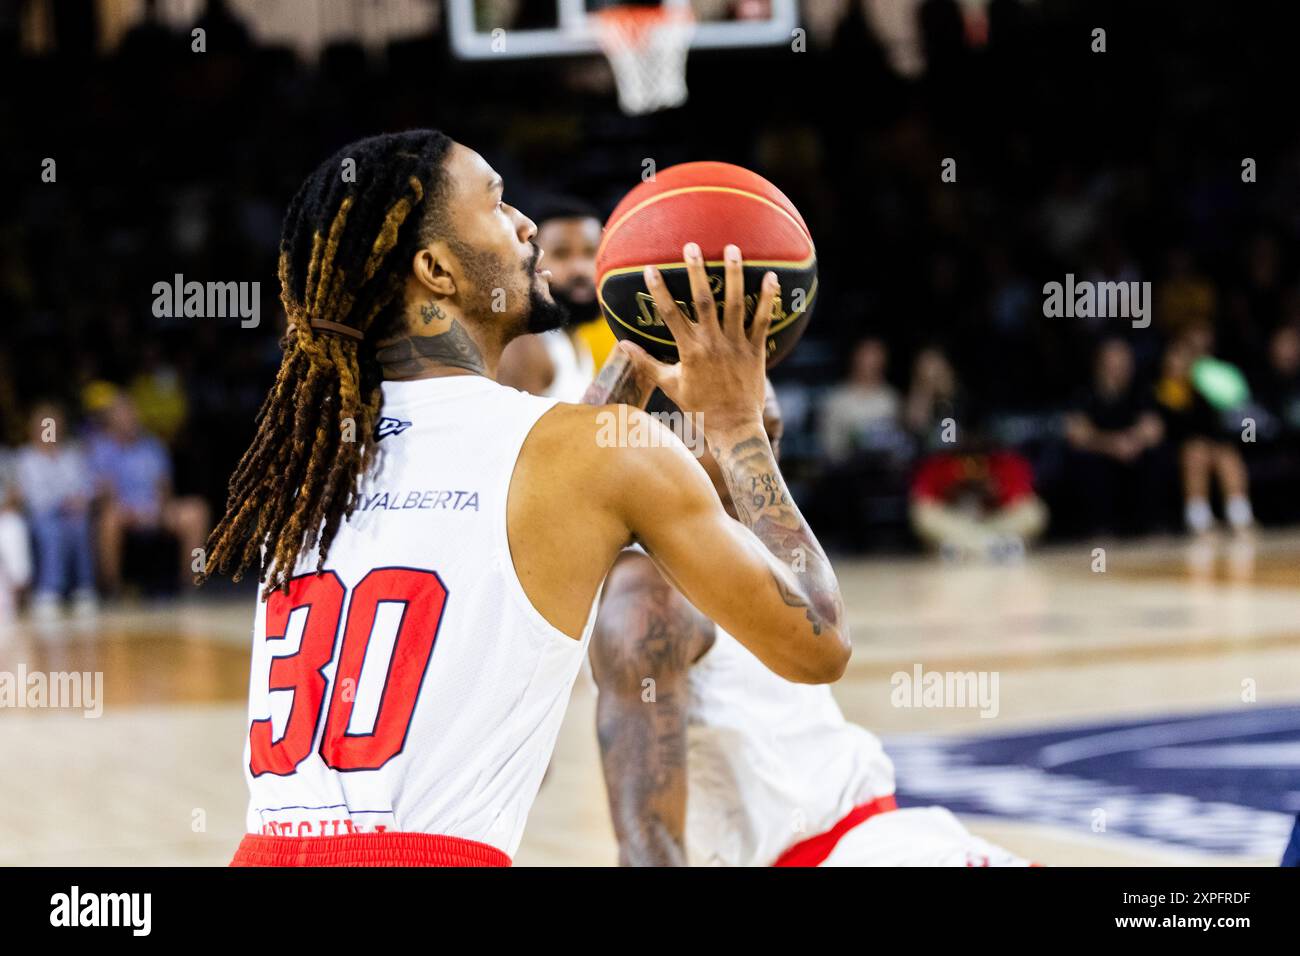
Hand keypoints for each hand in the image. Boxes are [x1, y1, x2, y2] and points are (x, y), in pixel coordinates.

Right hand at [617, 242, 776, 433]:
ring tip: (732, 248)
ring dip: (734, 274)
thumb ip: (647, 363)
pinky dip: (767, 298)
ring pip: (735, 304)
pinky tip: (771, 275)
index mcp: (689, 351)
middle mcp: (712, 344)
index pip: (670, 315)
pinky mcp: (756, 350)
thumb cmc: (699, 407)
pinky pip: (762, 320)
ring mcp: (736, 345)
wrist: (733, 427)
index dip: (659, 291)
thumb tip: (622, 345)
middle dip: (696, 272)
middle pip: (703, 301)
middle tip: (692, 246)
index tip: (651, 268)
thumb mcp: (669, 385)